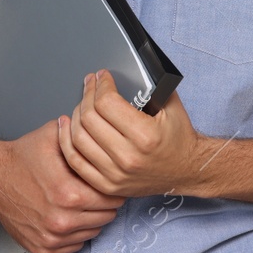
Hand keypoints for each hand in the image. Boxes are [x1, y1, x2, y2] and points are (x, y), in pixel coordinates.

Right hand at [0, 117, 124, 252]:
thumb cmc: (21, 158)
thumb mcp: (52, 136)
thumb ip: (81, 134)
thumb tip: (101, 132)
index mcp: (69, 193)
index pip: (112, 197)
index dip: (111, 186)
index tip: (105, 181)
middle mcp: (62, 220)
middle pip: (106, 216)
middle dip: (103, 203)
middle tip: (92, 191)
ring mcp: (52, 237)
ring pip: (93, 232)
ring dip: (90, 219)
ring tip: (78, 202)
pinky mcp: (42, 248)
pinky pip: (75, 247)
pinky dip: (75, 234)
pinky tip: (67, 216)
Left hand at [59, 69, 203, 198]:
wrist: (187, 171)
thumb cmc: (179, 138)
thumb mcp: (171, 106)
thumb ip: (150, 87)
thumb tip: (128, 67)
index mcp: (145, 135)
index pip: (106, 103)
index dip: (100, 85)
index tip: (102, 77)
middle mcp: (128, 157)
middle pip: (89, 118)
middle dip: (87, 94)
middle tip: (90, 85)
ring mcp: (115, 174)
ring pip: (78, 138)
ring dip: (74, 115)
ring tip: (80, 103)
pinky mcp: (107, 185)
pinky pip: (76, 162)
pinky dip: (66, 141)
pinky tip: (66, 126)